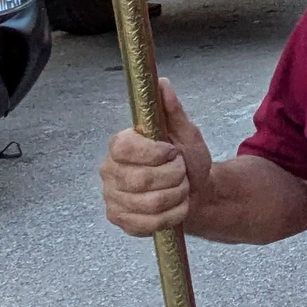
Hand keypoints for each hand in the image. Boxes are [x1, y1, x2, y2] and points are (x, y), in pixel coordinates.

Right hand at [100, 80, 211, 236]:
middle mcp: (109, 171)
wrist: (197, 192)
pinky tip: (177, 205)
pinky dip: (174, 214)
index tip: (173, 151)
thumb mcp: (186, 132)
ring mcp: (112, 198)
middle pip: (142, 179)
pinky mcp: (121, 221)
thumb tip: (162, 83)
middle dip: (174, 175)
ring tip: (180, 187)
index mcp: (120, 145)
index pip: (125, 148)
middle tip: (181, 171)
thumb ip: (172, 111)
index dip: (155, 152)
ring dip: (177, 195)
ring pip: (151, 203)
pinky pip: (151, 223)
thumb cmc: (187, 159)